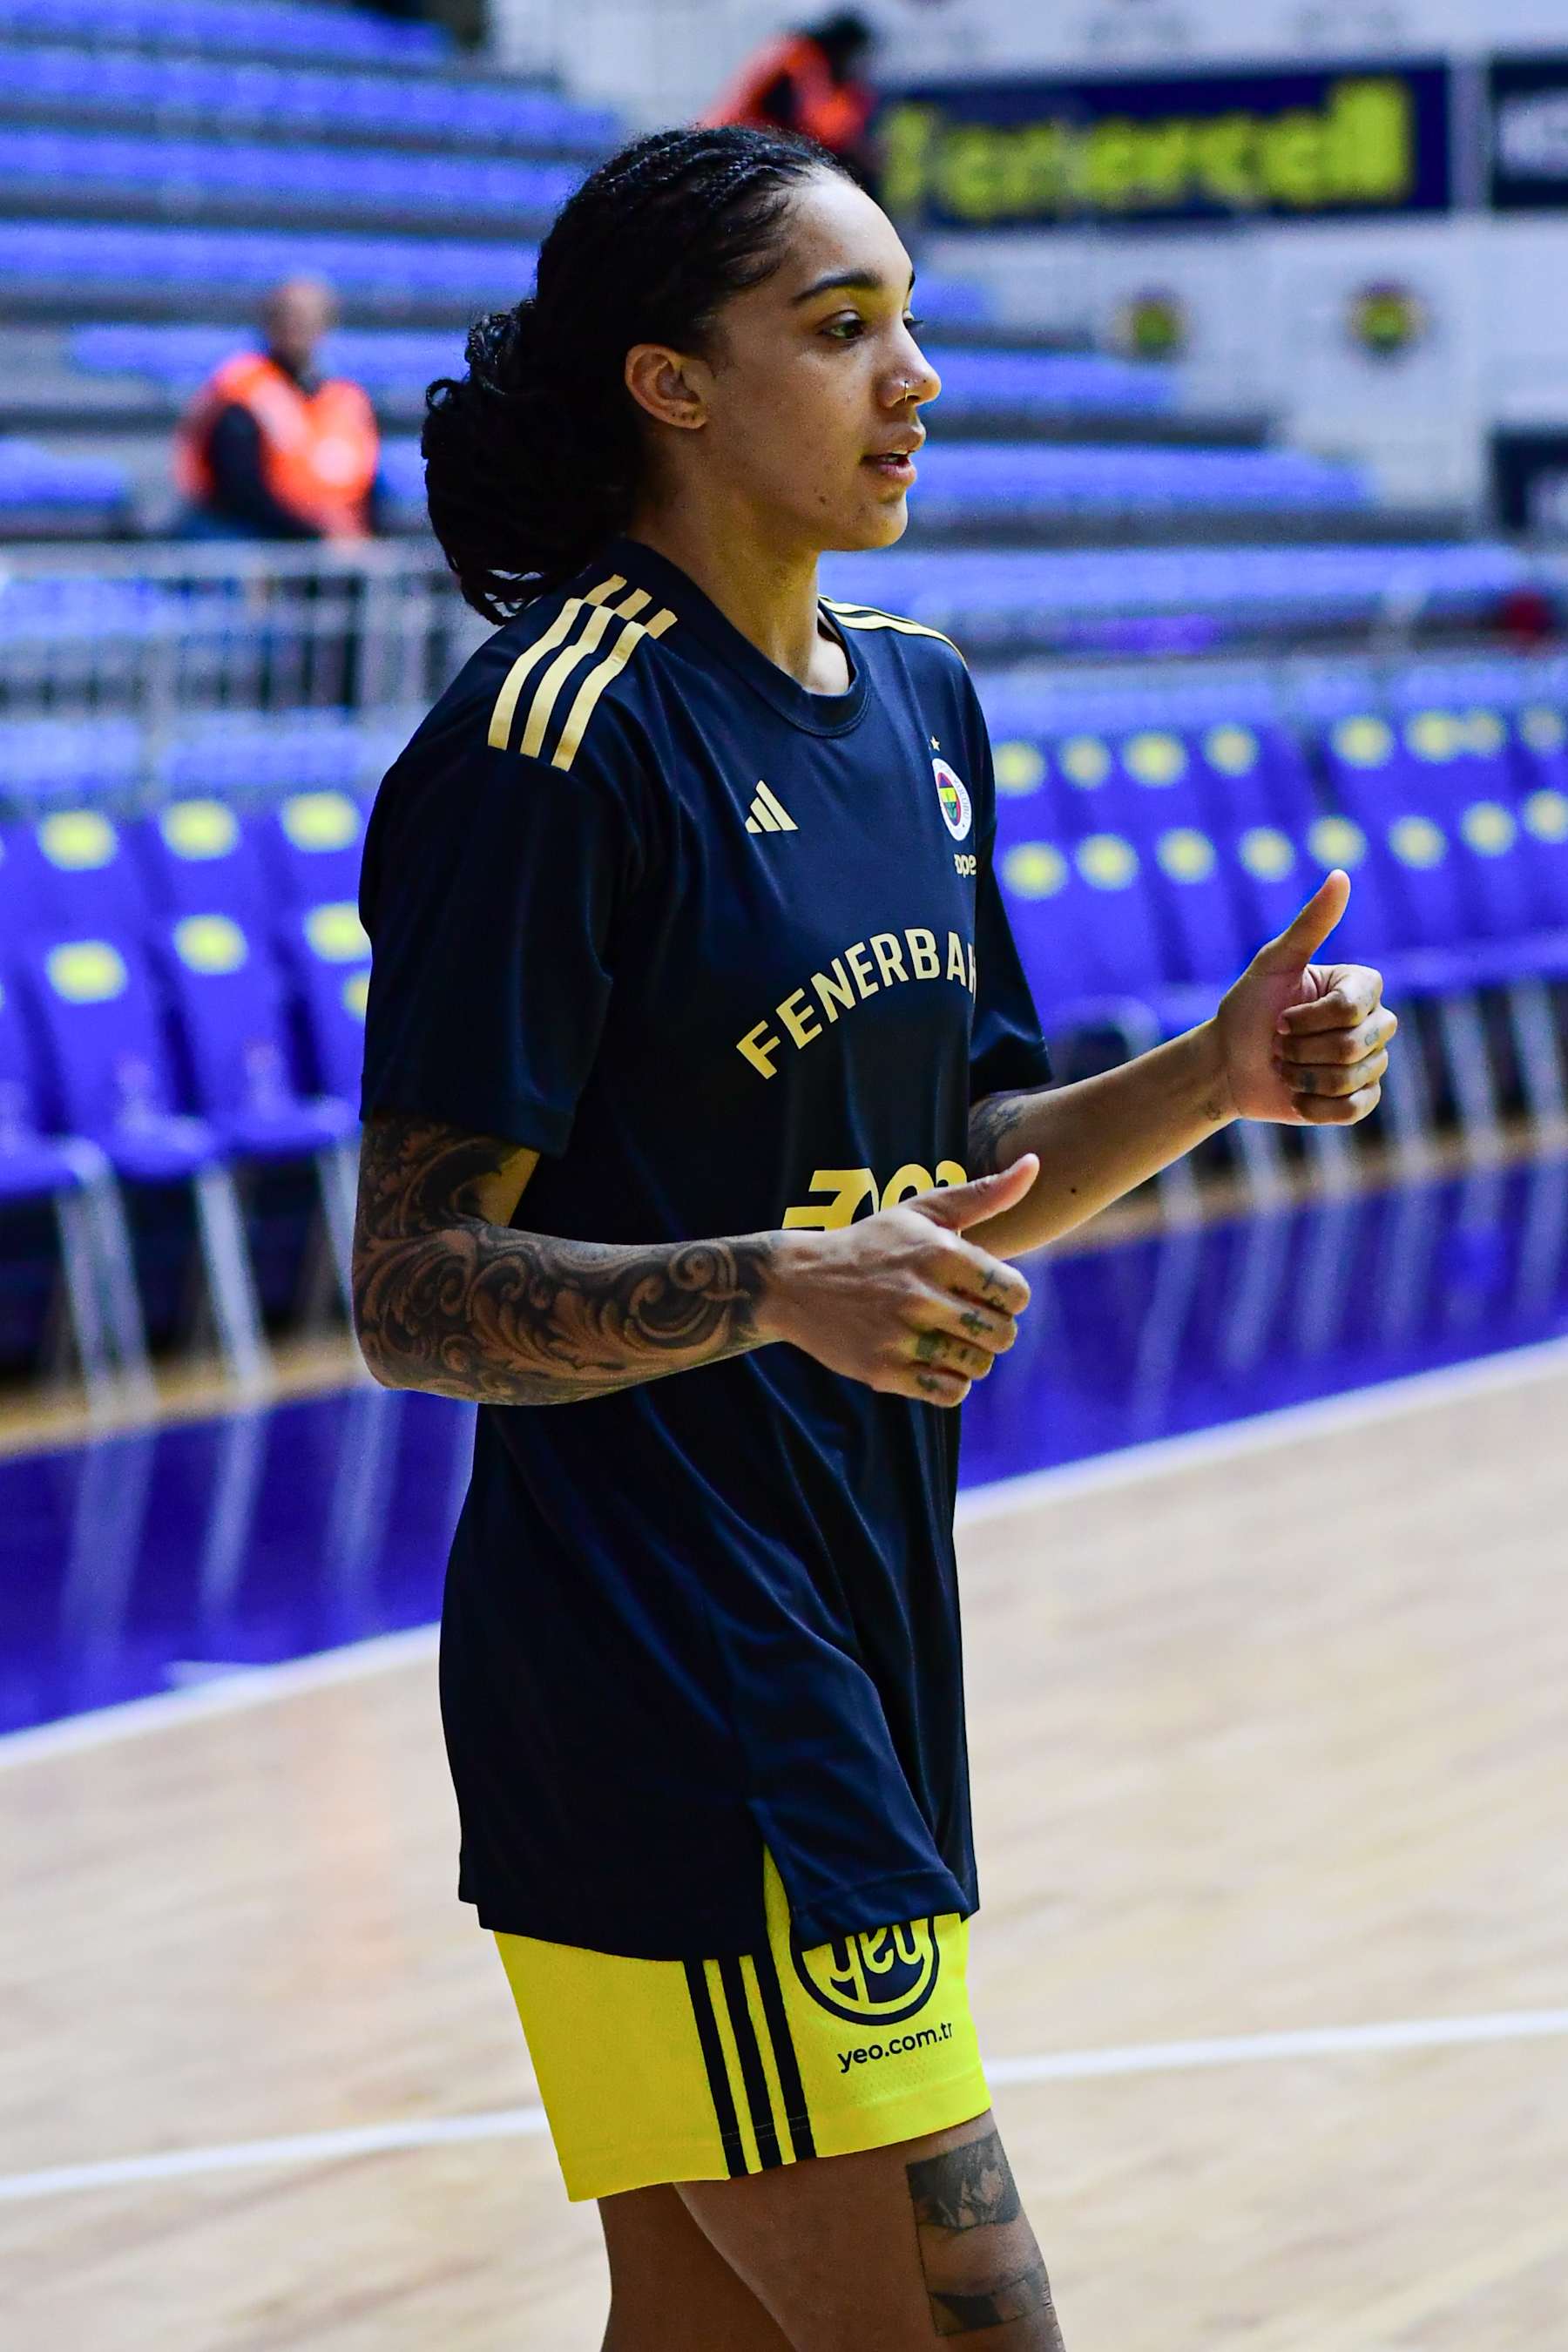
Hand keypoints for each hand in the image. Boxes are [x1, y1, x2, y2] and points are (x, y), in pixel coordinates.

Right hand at [759, 1156, 1038, 1406]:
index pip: (1014, 1293)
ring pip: (978, 1366)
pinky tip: (936, 1363)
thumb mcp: (922, 1210)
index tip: (988, 1294)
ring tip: (952, 1340)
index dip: (1010, 1298)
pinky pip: (949, 1392)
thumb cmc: (871, 1243)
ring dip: (973, 1357)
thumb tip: (1034, 1162)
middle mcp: (921, 1295)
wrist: (796, 1282)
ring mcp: (900, 1336)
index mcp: (939, 1253)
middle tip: (971, 1320)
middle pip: (1001, 1334)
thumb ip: (983, 1194)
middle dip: (994, 1329)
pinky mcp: (883, 1371)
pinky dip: (952, 1383)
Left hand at [1211, 870, 1396, 1125]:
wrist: (1226, 1064)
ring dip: (1303, 1076)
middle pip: (1356, 1045)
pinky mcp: (1360, 1100)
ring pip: (1353, 1079)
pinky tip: (1296, 1094)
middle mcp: (1376, 1022)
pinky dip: (1315, 1106)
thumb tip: (1341, 875)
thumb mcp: (1273, 963)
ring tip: (1285, 1065)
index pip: (1354, 1008)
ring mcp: (1372, 1062)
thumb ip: (1310, 924)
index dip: (1309, 1019)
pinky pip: (1355, 1109)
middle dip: (1302, 1049)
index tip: (1279, 1016)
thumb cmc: (1247, 1009)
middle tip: (1279, 1044)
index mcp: (1361, 986)